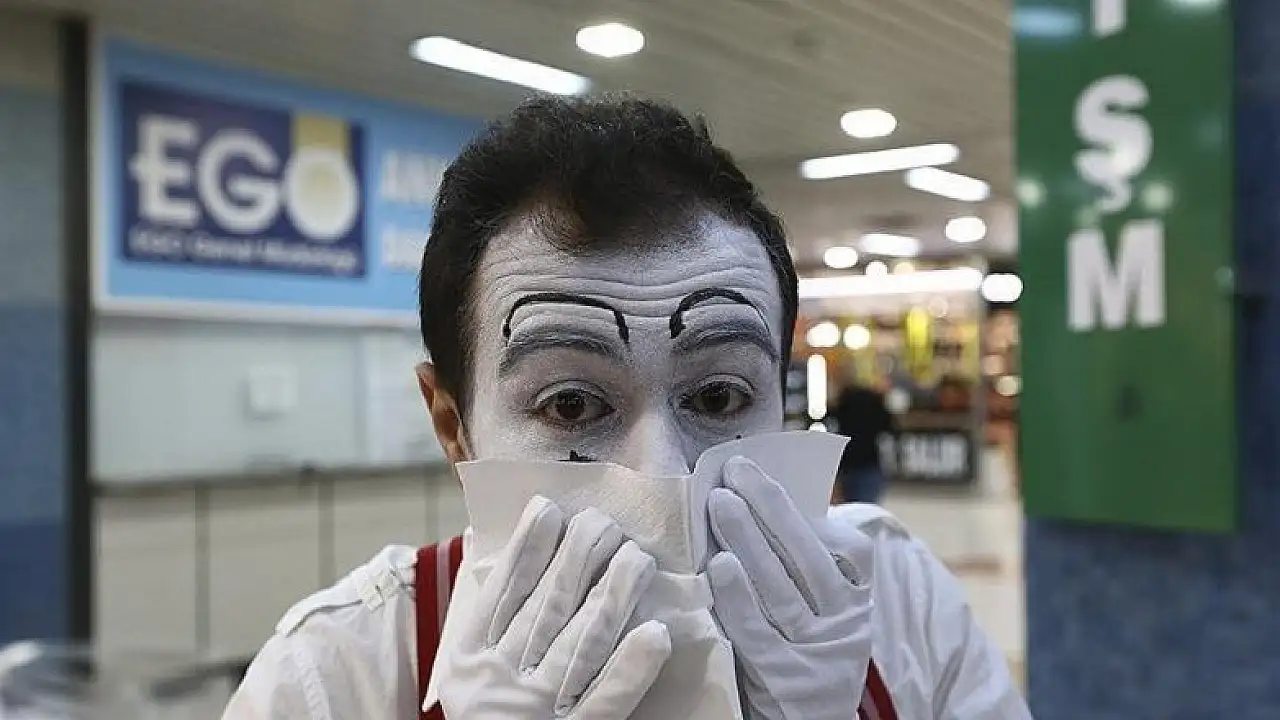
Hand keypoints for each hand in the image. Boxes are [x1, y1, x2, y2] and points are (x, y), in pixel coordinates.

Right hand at [438, 496, 672, 718]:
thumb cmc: (491, 716)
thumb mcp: (472, 669)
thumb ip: (486, 611)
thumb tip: (490, 537)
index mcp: (468, 662)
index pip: (501, 593)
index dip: (526, 548)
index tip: (551, 507)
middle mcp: (497, 685)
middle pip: (545, 610)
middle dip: (578, 559)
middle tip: (607, 523)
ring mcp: (535, 714)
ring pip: (579, 646)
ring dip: (612, 598)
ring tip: (638, 560)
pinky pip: (607, 701)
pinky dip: (632, 667)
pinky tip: (655, 635)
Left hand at [708, 459, 874, 719]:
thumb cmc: (801, 650)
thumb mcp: (820, 612)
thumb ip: (802, 567)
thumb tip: (759, 501)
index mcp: (858, 599)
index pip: (846, 546)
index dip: (801, 507)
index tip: (760, 474)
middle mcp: (845, 623)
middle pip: (807, 556)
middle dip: (770, 507)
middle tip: (735, 472)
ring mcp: (818, 652)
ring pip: (781, 587)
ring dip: (748, 539)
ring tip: (720, 504)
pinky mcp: (785, 678)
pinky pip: (757, 630)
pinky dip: (739, 595)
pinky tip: (720, 563)